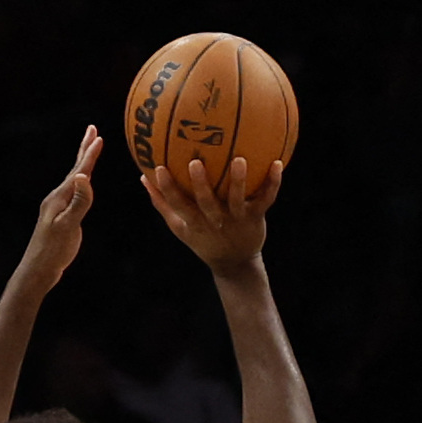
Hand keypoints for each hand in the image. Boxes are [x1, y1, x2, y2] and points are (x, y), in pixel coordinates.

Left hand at [16, 127, 102, 289]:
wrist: (39, 268)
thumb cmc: (53, 249)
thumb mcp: (68, 225)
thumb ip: (78, 202)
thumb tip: (83, 177)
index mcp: (60, 197)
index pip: (79, 171)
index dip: (90, 154)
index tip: (99, 136)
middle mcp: (58, 197)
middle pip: (75, 168)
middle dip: (84, 149)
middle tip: (92, 130)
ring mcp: (60, 206)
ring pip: (74, 179)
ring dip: (83, 163)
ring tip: (90, 151)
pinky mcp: (63, 215)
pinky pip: (75, 192)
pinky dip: (82, 181)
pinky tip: (83, 183)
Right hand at [141, 155, 282, 271]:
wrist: (236, 263)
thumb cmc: (204, 238)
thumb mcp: (180, 226)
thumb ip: (162, 203)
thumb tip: (143, 176)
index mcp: (195, 222)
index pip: (178, 204)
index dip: (167, 188)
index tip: (158, 167)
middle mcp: (216, 220)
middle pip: (206, 202)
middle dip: (200, 184)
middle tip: (194, 162)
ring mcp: (237, 219)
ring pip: (237, 199)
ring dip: (238, 180)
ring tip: (239, 159)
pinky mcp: (256, 217)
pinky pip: (266, 198)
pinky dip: (273, 183)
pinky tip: (278, 163)